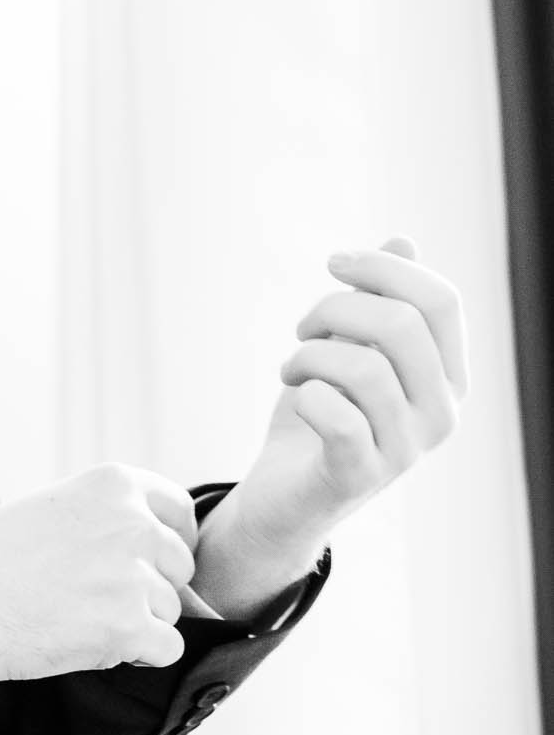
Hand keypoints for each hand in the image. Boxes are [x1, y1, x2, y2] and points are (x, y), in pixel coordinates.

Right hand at [0, 465, 199, 687]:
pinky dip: (139, 656)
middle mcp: (133, 523)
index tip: (143, 563)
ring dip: (137, 623)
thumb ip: (103, 517)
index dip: (167, 544)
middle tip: (97, 599)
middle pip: (179, 566)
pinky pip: (167, 648)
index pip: (180, 512)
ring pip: (170, 611)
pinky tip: (95, 647)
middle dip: (151, 588)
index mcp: (113, 484)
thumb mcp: (49, 508)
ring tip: (79, 620)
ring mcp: (133, 576)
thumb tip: (150, 547)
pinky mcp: (129, 627)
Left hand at [204, 235, 467, 592]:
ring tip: (291, 368)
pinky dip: (306, 395)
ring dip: (310, 355)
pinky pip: (338, 418)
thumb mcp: (352, 347)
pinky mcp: (359, 477)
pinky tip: (297, 398)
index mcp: (450, 377)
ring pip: (365, 367)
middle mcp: (442, 414)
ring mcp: (406, 450)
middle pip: (402, 325)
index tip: (334, 262)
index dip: (384, 267)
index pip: (442, 301)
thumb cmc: (322, 412)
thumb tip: (404, 240)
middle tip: (303, 329)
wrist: (285, 495)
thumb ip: (382, 299)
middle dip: (336, 308)